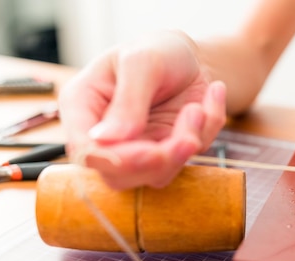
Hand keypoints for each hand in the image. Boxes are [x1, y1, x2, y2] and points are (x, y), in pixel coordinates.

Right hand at [58, 31, 226, 189]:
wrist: (190, 57)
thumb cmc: (157, 51)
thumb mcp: (141, 62)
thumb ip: (128, 100)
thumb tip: (107, 140)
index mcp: (83, 108)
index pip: (85, 151)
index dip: (116, 160)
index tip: (152, 152)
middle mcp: (106, 138)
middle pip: (119, 176)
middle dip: (159, 161)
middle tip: (188, 139)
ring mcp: (137, 150)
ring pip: (157, 175)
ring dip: (186, 145)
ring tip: (198, 108)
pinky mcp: (167, 155)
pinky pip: (189, 159)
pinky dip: (207, 130)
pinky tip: (212, 98)